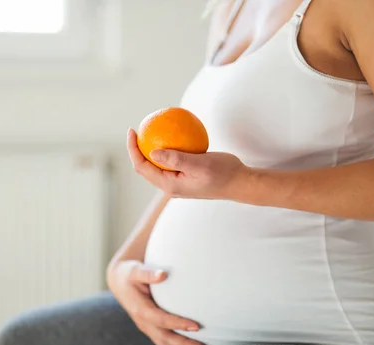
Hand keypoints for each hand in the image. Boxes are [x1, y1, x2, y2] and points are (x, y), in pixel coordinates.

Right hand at [107, 260, 204, 344]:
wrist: (119, 281)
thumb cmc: (130, 274)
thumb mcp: (136, 270)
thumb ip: (148, 273)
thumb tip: (162, 274)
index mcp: (140, 309)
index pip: (161, 319)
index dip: (178, 324)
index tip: (196, 326)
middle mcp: (143, 322)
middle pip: (164, 338)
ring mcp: (146, 327)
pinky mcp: (150, 329)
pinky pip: (163, 344)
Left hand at [127, 128, 248, 199]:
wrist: (240, 184)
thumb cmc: (224, 173)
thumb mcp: (200, 164)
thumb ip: (176, 159)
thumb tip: (152, 152)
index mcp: (170, 185)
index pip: (143, 167)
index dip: (133, 149)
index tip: (132, 130)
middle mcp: (171, 186)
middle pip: (146, 168)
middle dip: (137, 149)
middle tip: (138, 129)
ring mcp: (178, 183)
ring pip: (157, 165)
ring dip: (150, 149)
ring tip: (150, 131)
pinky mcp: (186, 177)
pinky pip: (171, 162)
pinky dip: (168, 149)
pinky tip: (172, 135)